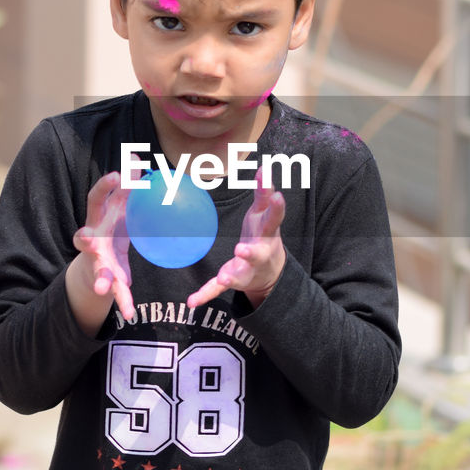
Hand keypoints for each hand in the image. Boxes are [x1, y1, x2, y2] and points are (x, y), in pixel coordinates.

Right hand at [71, 170, 133, 321]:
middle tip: (84, 238)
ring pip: (95, 269)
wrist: (99, 262)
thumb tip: (138, 155)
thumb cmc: (113, 226)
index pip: (96, 199)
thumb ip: (129, 186)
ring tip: (103, 288)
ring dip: (99, 277)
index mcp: (98, 218)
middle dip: (83, 239)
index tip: (117, 175)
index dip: (104, 187)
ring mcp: (95, 261)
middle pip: (82, 238)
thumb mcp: (121, 206)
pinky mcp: (106, 278)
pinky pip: (114, 290)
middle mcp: (91, 239)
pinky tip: (129, 312)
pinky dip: (122, 301)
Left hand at [187, 179, 285, 309]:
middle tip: (242, 249)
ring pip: (239, 274)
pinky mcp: (233, 281)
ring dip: (231, 276)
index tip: (277, 196)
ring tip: (224, 278)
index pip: (272, 220)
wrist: (270, 271)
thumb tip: (264, 168)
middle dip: (250, 252)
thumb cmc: (263, 236)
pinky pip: (218, 289)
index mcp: (267, 235)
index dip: (275, 208)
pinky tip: (192, 301)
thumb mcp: (265, 215)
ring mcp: (246, 270)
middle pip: (257, 254)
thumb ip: (264, 193)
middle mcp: (259, 255)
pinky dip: (205, 294)